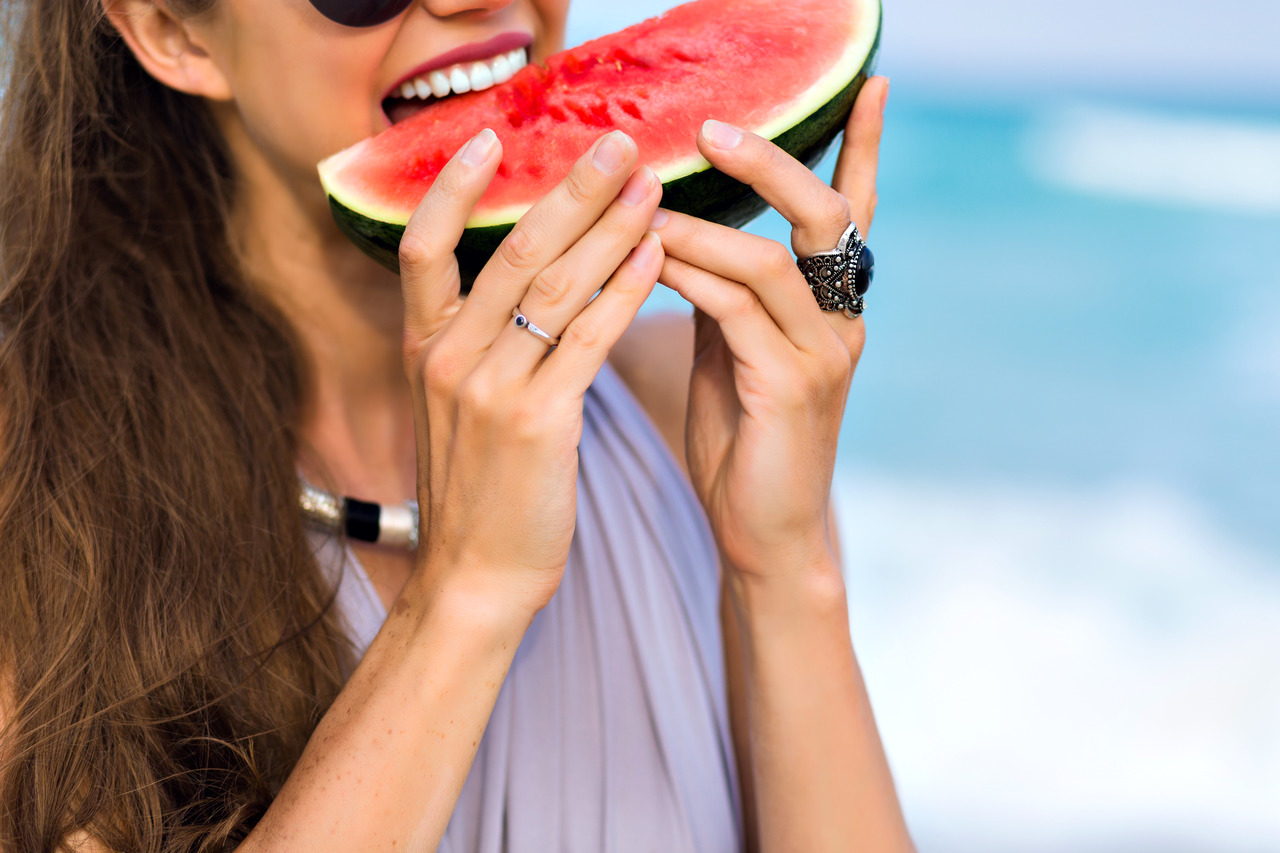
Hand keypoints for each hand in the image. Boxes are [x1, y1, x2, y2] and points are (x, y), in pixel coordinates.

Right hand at [398, 128, 663, 612]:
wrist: (474, 579)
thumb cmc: (478, 492)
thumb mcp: (454, 410)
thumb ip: (476, 346)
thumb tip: (517, 288)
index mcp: (424, 348)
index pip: (422, 245)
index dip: (452, 186)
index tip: (491, 133)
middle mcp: (448, 357)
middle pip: (511, 250)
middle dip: (568, 189)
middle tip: (614, 140)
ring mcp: (488, 388)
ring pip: (556, 285)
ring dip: (610, 227)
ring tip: (651, 183)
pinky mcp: (537, 422)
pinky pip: (589, 338)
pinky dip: (625, 290)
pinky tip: (658, 255)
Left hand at [652, 76, 888, 578]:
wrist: (762, 532)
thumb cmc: (742, 440)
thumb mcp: (731, 350)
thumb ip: (723, 293)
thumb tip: (680, 231)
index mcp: (830, 308)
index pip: (853, 212)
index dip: (864, 147)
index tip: (873, 81)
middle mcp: (839, 322)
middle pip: (825, 216)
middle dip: (771, 164)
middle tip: (711, 128)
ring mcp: (822, 355)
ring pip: (768, 261)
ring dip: (698, 225)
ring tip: (641, 202)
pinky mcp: (790, 388)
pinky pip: (734, 312)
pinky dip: (687, 278)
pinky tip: (649, 260)